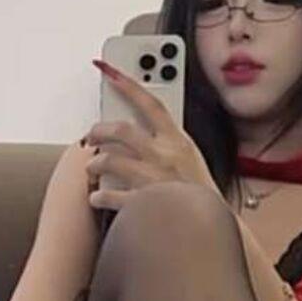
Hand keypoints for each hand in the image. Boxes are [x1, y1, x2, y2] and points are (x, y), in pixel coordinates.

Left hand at [83, 60, 217, 210]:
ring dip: (95, 164)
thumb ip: (168, 143)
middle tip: (92, 135)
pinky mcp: (143, 205)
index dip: (128, 83)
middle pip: (122, 130)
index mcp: (179, 142)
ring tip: (93, 168)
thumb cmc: (200, 198)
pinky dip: (98, 196)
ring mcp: (153, 180)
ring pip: (109, 160)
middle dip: (100, 130)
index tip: (108, 69)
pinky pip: (109, 195)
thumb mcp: (191, 160)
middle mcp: (165, 157)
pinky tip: (97, 198)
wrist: (209, 231)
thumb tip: (139, 130)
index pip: (152, 102)